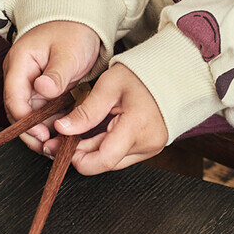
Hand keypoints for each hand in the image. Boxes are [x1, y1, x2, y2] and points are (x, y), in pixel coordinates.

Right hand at [2, 21, 100, 153]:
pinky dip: (50, 124)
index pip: (14, 97)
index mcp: (20, 62)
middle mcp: (20, 75)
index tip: (41, 133)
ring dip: (41, 131)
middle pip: (18, 111)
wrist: (81, 22)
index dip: (24, 120)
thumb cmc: (73, 31)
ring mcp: (29, 83)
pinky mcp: (41, 90)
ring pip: (29, 115)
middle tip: (49, 148)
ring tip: (58, 146)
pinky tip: (62, 135)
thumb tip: (42, 89)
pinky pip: (41, 112)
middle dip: (31, 132)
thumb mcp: (68, 51)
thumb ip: (56, 73)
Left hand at [47, 64, 167, 174]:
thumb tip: (63, 129)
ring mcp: (152, 147)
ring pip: (115, 159)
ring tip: (80, 131)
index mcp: (137, 126)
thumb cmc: (142, 73)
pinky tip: (99, 130)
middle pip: (107, 161)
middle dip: (83, 152)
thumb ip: (86, 111)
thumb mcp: (109, 85)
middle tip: (64, 138)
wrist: (171, 71)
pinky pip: (124, 153)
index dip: (81, 160)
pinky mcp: (152, 146)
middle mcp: (148, 143)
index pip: (105, 159)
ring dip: (95, 149)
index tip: (65, 148)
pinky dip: (109, 145)